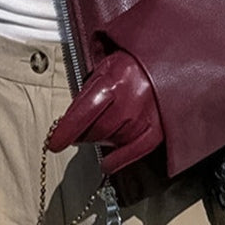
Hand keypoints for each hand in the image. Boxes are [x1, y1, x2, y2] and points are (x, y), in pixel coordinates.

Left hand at [47, 51, 163, 173]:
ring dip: (101, 139)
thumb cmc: (135, 63)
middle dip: (82, 134)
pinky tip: (107, 164)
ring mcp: (147, 116)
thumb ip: (88, 91)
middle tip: (78, 131)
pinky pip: (134, 152)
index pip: (83, 112)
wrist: (170, 60)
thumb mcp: (107, 67)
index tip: (54, 143)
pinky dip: (118, 160)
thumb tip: (68, 118)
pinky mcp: (159, 128)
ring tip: (101, 129)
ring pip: (113, 140)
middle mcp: (132, 99)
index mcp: (115, 80)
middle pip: (97, 130)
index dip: (66, 131)